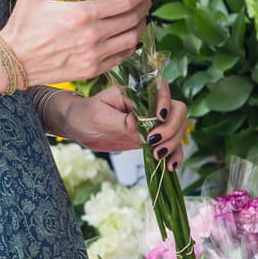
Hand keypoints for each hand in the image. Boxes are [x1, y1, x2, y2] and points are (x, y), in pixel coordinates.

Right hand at [0, 0, 151, 86]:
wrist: (12, 62)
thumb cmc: (21, 27)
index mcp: (82, 14)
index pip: (124, 2)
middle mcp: (93, 36)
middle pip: (133, 20)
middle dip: (144, 7)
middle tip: (146, 0)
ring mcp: (94, 56)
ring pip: (131, 40)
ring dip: (140, 27)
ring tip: (140, 18)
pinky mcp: (91, 71)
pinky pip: (121, 58)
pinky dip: (129, 46)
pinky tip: (129, 38)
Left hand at [66, 79, 187, 166]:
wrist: (79, 126)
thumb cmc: (85, 114)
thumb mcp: (98, 116)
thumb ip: (119, 120)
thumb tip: (137, 124)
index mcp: (137, 92)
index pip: (163, 92)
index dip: (166, 105)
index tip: (157, 119)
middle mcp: (149, 105)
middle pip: (177, 111)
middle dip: (171, 128)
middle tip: (154, 143)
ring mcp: (152, 122)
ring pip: (178, 128)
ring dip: (174, 143)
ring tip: (158, 157)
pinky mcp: (151, 137)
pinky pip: (171, 144)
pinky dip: (174, 155)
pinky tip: (170, 166)